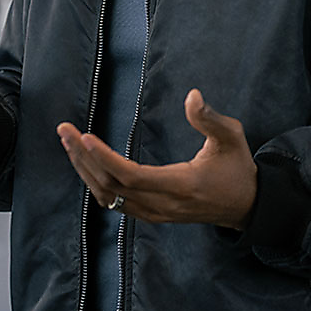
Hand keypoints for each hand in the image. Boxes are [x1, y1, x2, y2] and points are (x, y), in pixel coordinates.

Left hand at [57, 89, 256, 229]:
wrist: (245, 206)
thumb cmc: (237, 168)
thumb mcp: (232, 137)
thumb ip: (210, 118)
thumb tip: (191, 96)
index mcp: (181, 185)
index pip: (132, 176)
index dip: (104, 158)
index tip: (84, 137)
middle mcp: (163, 204)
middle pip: (112, 187)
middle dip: (84, 158)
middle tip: (65, 132)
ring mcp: (155, 213)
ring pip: (108, 198)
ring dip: (85, 171)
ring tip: (69, 143)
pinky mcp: (152, 215)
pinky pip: (115, 203)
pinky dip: (96, 183)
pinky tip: (87, 163)